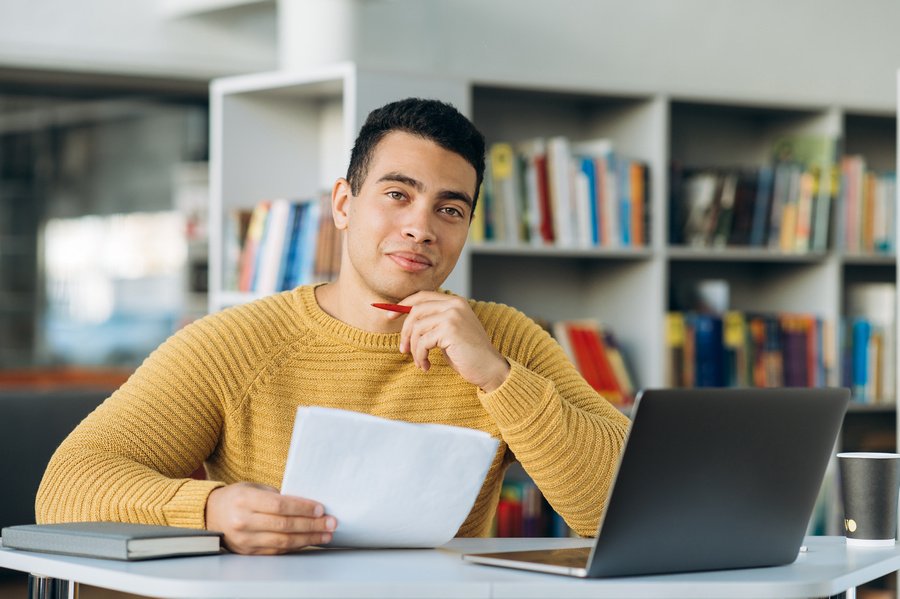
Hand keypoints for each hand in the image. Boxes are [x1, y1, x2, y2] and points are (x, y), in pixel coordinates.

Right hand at [205, 482, 335, 554]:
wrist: (210, 514)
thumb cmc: (237, 497)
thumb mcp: (254, 487)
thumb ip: (277, 495)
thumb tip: (306, 505)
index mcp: (245, 500)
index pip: (279, 505)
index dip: (302, 508)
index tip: (320, 509)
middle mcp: (243, 521)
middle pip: (284, 525)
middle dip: (311, 525)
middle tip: (330, 523)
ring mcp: (245, 539)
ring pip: (282, 541)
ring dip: (308, 538)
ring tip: (325, 535)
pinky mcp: (248, 552)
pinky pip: (276, 550)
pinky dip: (295, 546)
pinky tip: (308, 541)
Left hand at [393, 291, 509, 391]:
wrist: (489, 369)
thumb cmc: (468, 354)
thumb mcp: (449, 333)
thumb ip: (433, 322)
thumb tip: (405, 319)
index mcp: (454, 302)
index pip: (421, 296)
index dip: (402, 305)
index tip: (389, 316)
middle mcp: (454, 304)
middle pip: (415, 311)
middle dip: (405, 332)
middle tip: (403, 349)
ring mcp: (452, 316)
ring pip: (417, 328)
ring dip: (414, 349)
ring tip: (420, 362)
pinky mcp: (450, 330)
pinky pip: (422, 342)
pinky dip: (420, 356)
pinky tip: (427, 365)